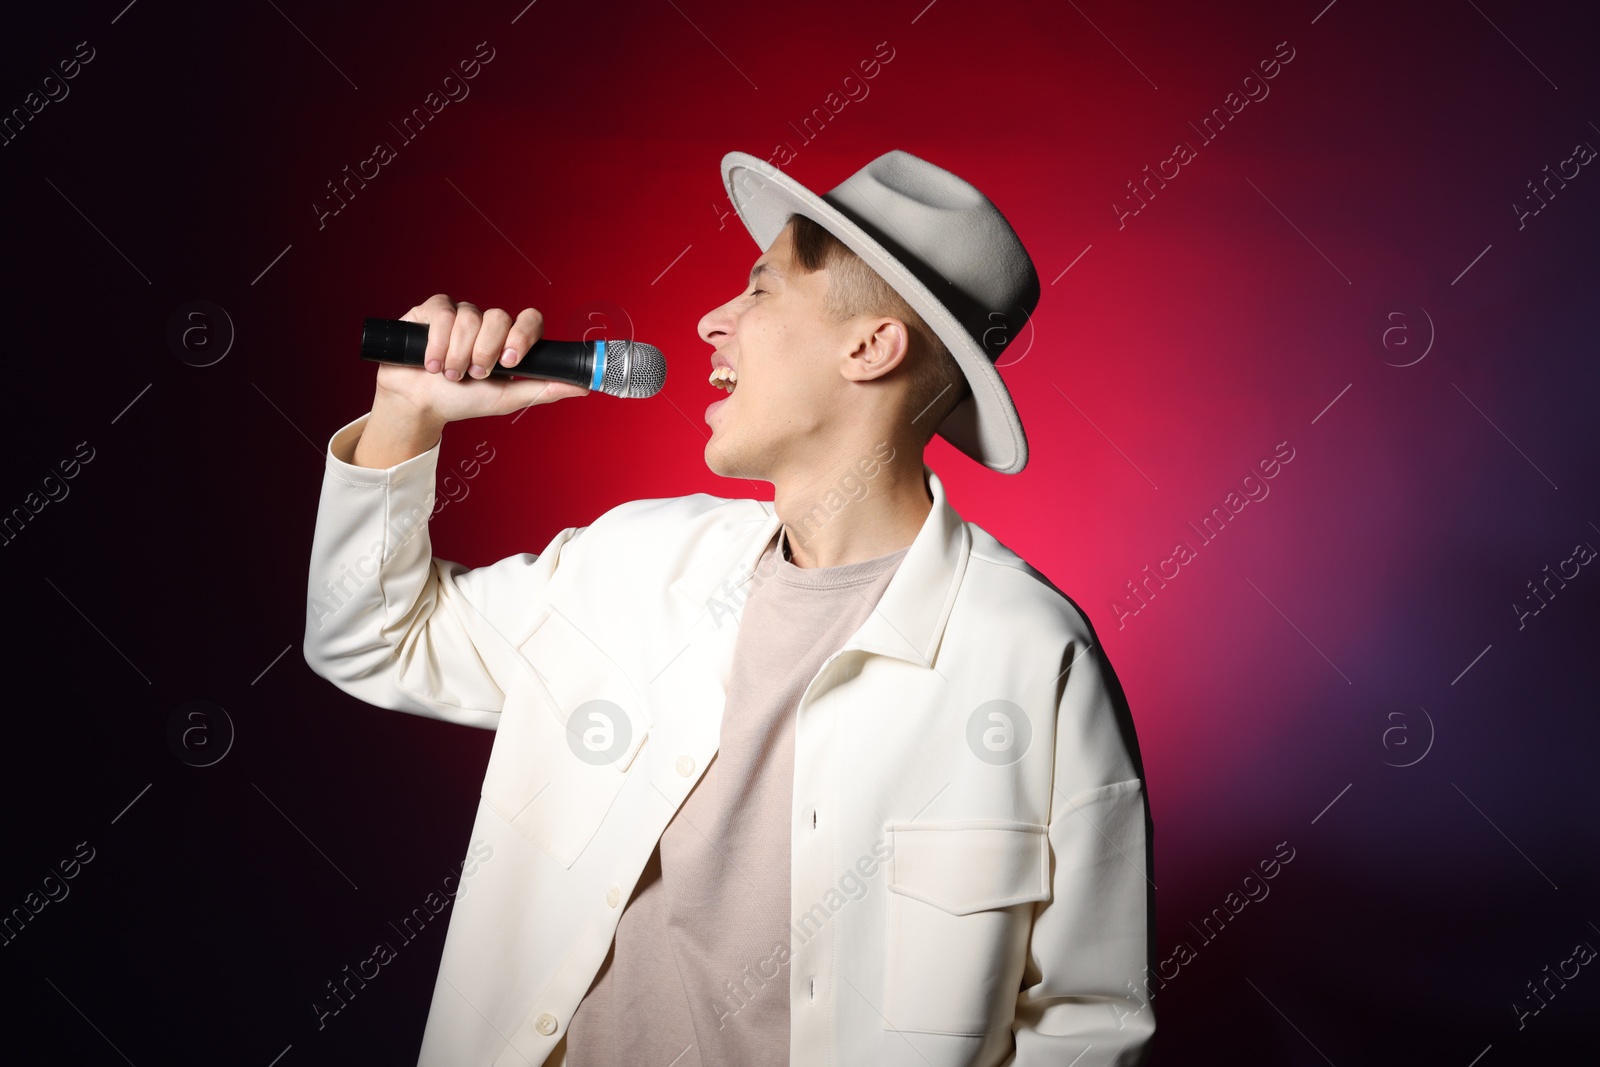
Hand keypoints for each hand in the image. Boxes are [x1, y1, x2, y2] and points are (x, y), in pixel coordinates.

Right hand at [374, 293, 589, 425]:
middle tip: (473, 374)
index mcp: (508, 340)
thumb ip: (542, 390)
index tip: (509, 362)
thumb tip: (583, 388)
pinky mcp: (431, 311)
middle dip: (484, 351)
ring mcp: (460, 315)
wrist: (419, 405)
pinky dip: (436, 343)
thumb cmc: (462, 401)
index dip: (522, 335)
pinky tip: (430, 362)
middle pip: (498, 317)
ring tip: (448, 373)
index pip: (529, 319)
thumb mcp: (506, 399)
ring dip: (457, 354)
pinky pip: (442, 314)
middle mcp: (487, 324)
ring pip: (468, 317)